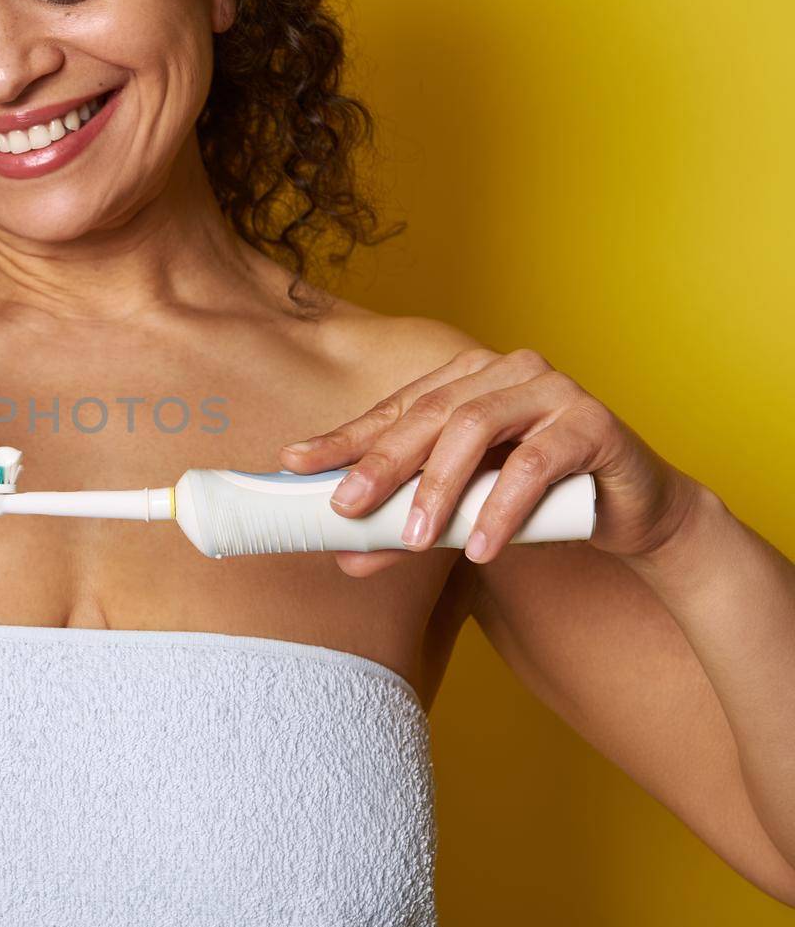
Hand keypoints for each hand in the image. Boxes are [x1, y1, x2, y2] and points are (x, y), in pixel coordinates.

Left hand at [277, 347, 702, 577]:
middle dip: (380, 464)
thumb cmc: (539, 501)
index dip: (344, 438)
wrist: (632, 513)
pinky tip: (479, 547)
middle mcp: (505, 371)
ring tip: (413, 540)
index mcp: (466, 378)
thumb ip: (410, 520)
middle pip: (429, 415)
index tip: (294, 465)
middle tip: (345, 509)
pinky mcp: (592, 423)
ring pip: (476, 429)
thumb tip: (345, 555)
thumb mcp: (464, 508)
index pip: (394, 409)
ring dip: (438, 488)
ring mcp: (551, 389)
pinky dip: (502, 507)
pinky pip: (536, 462)